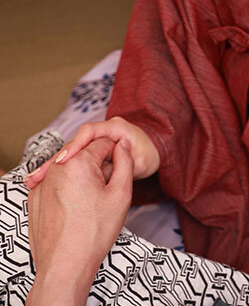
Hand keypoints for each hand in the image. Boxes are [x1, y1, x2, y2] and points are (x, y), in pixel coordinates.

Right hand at [25, 116, 159, 188]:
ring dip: (53, 166)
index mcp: (114, 127)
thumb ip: (125, 159)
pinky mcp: (89, 153)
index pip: (90, 131)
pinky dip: (59, 171)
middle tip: (39, 175)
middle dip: (56, 159)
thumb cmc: (148, 155)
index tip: (64, 159)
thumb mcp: (140, 160)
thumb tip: (108, 159)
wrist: (151, 152)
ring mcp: (94, 142)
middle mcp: (101, 131)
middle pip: (74, 142)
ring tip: (34, 180)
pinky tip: (42, 182)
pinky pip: (72, 161)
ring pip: (70, 153)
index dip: (76, 145)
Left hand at [26, 137, 132, 305]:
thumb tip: (122, 145)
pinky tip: (74, 208)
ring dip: (81, 175)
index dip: (115, 155)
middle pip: (84, 152)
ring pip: (69, 166)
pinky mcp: (34, 197)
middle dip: (97, 165)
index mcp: (79, 162)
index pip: (103, 142)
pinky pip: (55, 181)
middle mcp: (57, 167)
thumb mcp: (121, 194)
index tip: (117, 173)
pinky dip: (66, 187)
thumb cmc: (94, 232)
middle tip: (104, 190)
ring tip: (89, 202)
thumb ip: (125, 162)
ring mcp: (42, 182)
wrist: (65, 265)